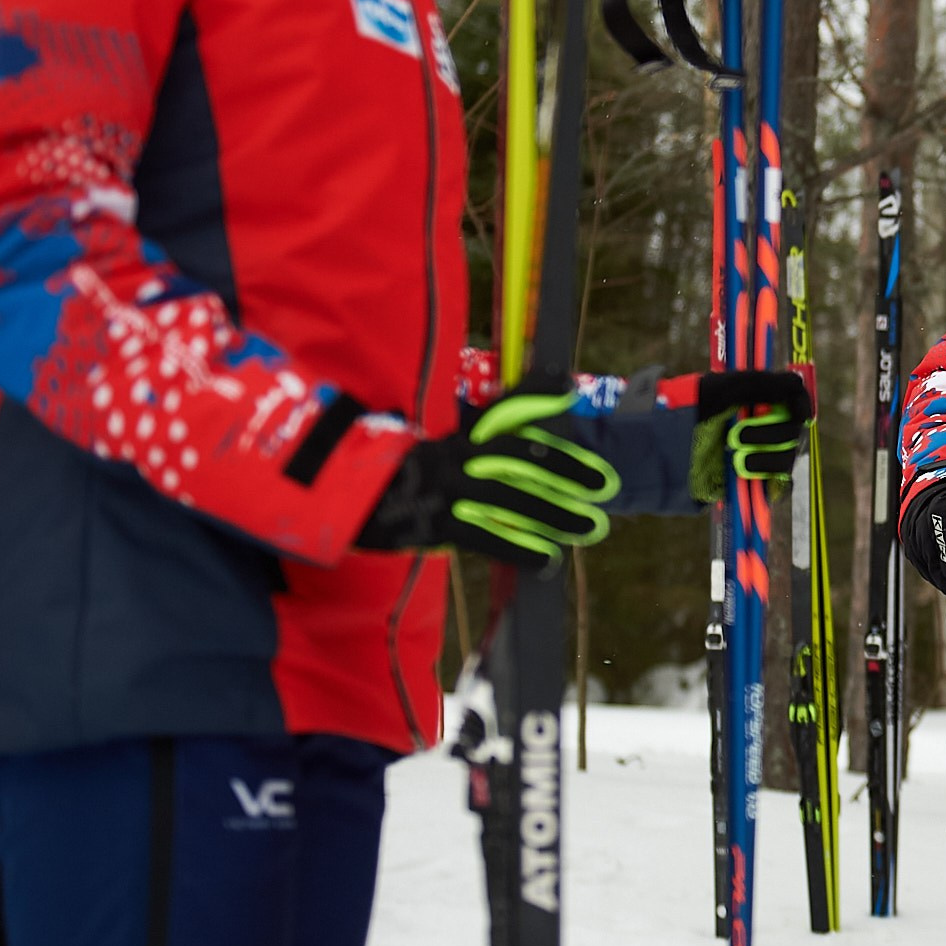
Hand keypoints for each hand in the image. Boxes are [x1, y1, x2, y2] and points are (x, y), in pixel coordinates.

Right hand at [358, 378, 619, 572]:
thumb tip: (520, 453)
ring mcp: (447, 491)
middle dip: (567, 469)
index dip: (532, 393)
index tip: (566, 385)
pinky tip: (547, 559)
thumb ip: (475, 451)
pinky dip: (519, 549)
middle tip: (605, 483)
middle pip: (520, 457)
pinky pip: (486, 537)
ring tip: (592, 525)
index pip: (499, 409)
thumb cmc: (397, 483)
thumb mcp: (435, 457)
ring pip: (513, 499)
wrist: (340, 503)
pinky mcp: (436, 524)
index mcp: (456, 438)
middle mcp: (455, 458)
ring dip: (557, 513)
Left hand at [688, 368, 813, 502]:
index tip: (798, 413)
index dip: (801, 404)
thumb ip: (766, 383)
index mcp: (757, 399)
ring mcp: (758, 455)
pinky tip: (743, 471)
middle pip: (794, 431)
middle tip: (737, 436)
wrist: (663, 451)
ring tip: (735, 457)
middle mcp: (761, 425)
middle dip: (771, 434)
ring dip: (765, 457)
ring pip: (788, 457)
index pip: (795, 398)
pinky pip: (779, 484)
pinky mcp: (752, 482)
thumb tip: (799, 386)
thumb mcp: (727, 388)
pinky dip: (766, 477)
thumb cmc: (690, 412)